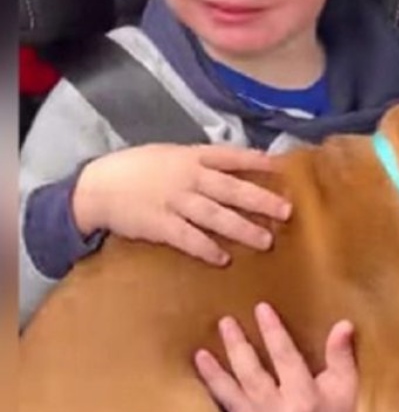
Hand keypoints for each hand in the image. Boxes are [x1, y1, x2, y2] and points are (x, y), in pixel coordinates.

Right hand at [73, 144, 291, 264]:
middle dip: (261, 201)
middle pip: (231, 189)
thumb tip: (235, 165)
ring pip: (216, 216)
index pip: (231, 157)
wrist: (98, 186)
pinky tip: (223, 258)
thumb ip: (201, 161)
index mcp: (192, 157)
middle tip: (286, 212)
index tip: (280, 168)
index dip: (256, 162)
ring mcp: (175, 202)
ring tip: (265, 240)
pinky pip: (189, 239)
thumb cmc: (138, 168)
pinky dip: (207, 248)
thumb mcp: (171, 154)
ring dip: (242, 229)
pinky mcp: (161, 225)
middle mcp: (188, 178)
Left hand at [196, 303, 357, 411]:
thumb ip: (342, 357)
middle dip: (238, 347)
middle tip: (226, 322)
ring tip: (200, 354)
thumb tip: (343, 324)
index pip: (285, 358)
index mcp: (304, 396)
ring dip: (215, 375)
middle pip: (252, 375)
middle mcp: (277, 410)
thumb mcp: (346, 390)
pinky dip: (216, 396)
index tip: (261, 308)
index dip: (273, 332)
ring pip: (232, 396)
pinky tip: (206, 383)